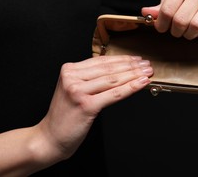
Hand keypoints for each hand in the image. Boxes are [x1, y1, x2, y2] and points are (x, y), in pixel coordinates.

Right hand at [36, 55, 152, 160]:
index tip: (136, 59)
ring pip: (113, 80)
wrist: (50, 137)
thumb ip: (89, 78)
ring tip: (147, 72)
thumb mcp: (72, 89)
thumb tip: (117, 70)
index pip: (101, 61)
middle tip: (146, 64)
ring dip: (134, 75)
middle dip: (131, 66)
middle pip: (109, 69)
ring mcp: (77, 91)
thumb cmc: (65, 115)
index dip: (122, 59)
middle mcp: (72, 77)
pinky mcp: (86, 105)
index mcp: (69, 70)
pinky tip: (141, 83)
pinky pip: (114, 94)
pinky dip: (130, 87)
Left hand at [142, 0, 197, 39]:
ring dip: (189, 34)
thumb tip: (145, 13)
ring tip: (186, 31)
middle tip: (175, 30)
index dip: (161, 24)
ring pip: (197, 26)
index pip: (168, 9)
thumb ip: (161, 3)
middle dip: (175, 31)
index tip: (161, 27)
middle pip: (181, 20)